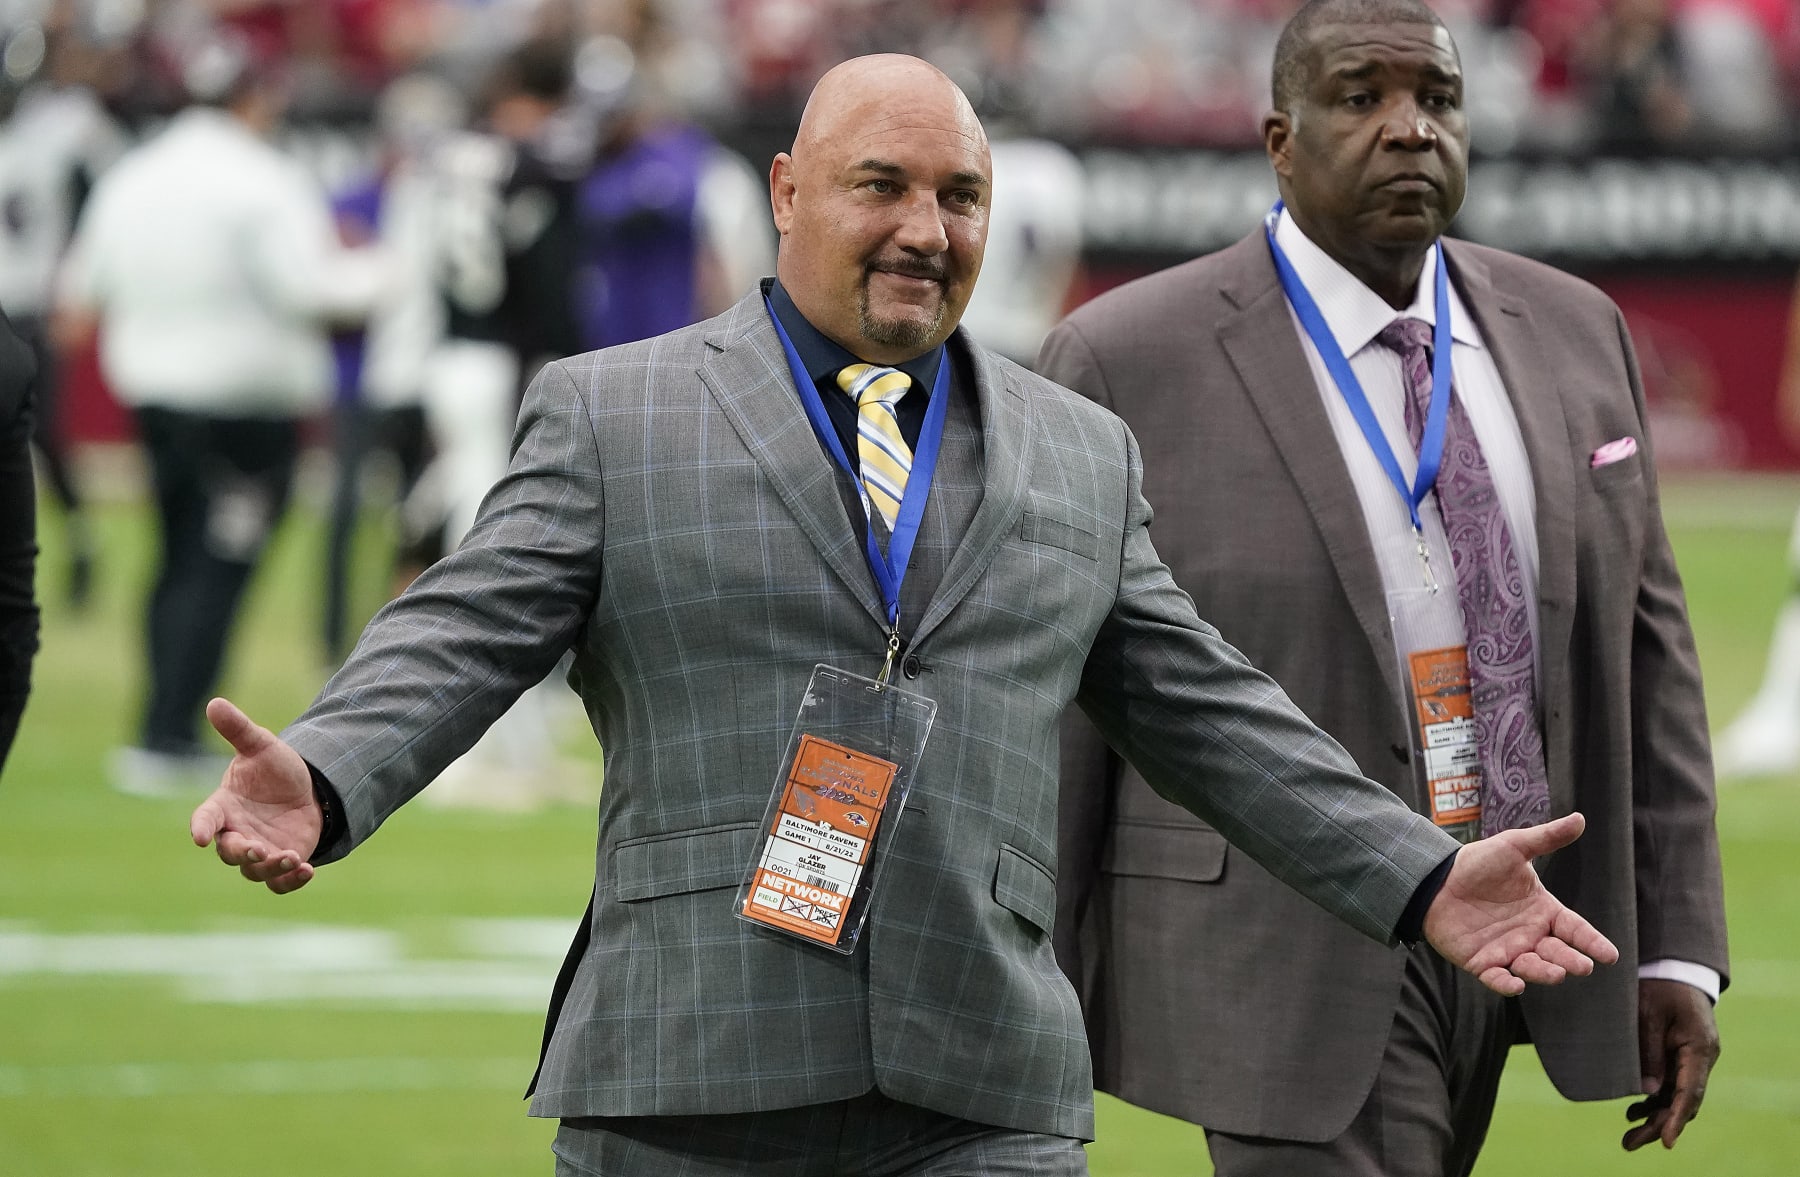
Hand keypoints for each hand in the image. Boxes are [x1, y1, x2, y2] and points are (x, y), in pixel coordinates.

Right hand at [189, 697, 322, 894]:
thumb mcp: (261, 746)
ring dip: (270, 867)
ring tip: (290, 858)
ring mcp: (258, 851)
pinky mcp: (280, 864)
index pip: (205, 819)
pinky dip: (289, 881)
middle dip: (242, 852)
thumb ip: (238, 730)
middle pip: (229, 852)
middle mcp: (236, 833)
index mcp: (223, 807)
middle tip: (258, 849)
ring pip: (254, 871)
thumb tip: (214, 702)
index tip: (200, 837)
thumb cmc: (274, 769)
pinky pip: (278, 883)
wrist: (306, 789)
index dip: (202, 828)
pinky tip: (307, 870)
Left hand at [1422, 812, 1620, 995]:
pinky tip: (1514, 985)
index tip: (1610, 956)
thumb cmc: (1478, 863)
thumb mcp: (1514, 847)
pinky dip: (1506, 984)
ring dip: (1544, 972)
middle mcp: (1530, 935)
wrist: (1436, 878)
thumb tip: (1581, 818)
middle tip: (1582, 966)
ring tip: (1556, 972)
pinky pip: (1497, 978)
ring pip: (1532, 968)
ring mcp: (1507, 951)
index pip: (1575, 929)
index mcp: (1544, 911)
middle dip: (1571, 960)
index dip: (1592, 942)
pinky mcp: (1482, 962)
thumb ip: (1546, 838)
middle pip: (1558, 953)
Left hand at [1623, 979, 1719, 1149]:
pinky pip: (1669, 1087)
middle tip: (1630, 1143)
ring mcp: (1690, 1060)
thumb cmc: (1660, 987)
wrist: (1672, 969)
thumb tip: (1648, 1090)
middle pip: (1682, 1102)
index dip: (1675, 1118)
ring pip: (1675, 1098)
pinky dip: (1653, 1101)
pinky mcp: (1679, 1058)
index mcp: (1699, 1048)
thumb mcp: (1649, 1014)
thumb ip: (1649, 1051)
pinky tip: (1633, 1113)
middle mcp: (1699, 1059)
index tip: (1667, 1141)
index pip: (1689, 1091)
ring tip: (1629, 1138)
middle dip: (1659, 1126)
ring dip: (1654, 1118)